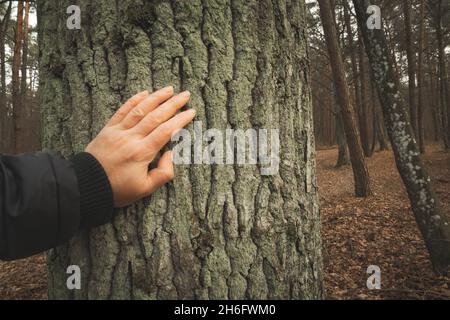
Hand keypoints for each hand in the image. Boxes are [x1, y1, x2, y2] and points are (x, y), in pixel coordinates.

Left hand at [85, 86, 194, 207]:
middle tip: (185, 95)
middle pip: (156, 116)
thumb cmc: (117, 189)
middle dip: (173, 104)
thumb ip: (164, 173)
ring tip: (169, 89)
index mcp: (142, 152)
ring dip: (156, 97)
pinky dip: (134, 100)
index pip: (166, 131)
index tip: (191, 112)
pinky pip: (123, 111)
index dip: (180, 120)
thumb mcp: (145, 189)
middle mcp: (132, 138)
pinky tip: (144, 93)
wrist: (86, 186)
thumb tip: (171, 154)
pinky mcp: (108, 129)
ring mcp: (119, 131)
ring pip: (141, 110)